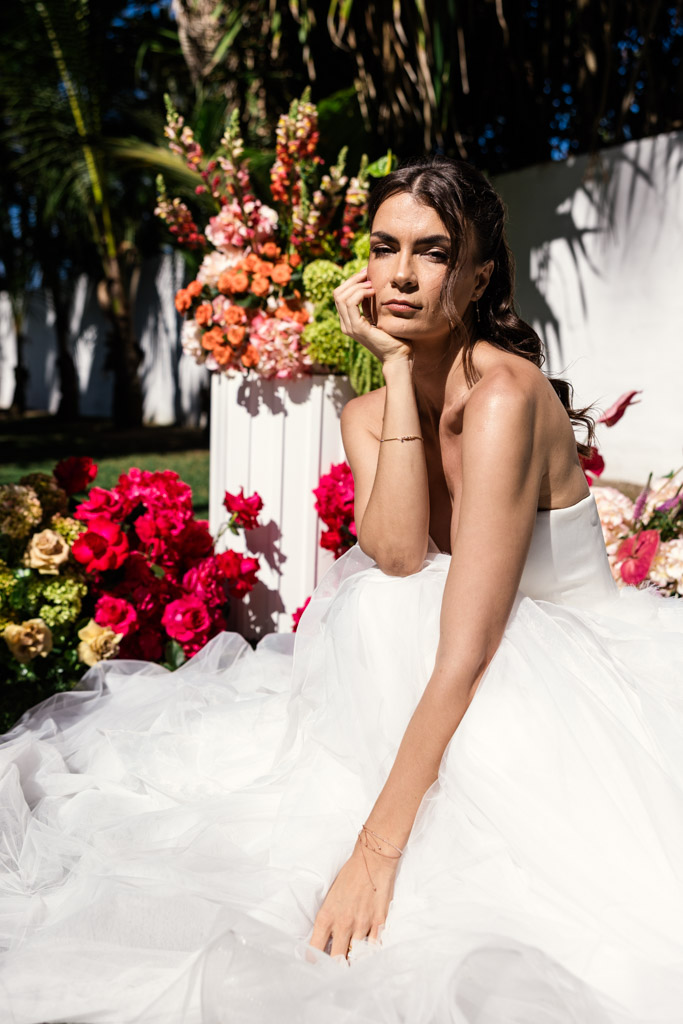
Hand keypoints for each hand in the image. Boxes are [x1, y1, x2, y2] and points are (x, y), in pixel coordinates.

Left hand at [309, 834, 398, 958]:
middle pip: (336, 959)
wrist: (373, 860)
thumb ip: (328, 920)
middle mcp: (343, 924)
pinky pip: (374, 947)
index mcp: (326, 917)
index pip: (315, 949)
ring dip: (353, 962)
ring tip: (351, 967)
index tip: (315, 968)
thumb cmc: (350, 875)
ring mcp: (362, 924)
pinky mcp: (379, 922)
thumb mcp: (330, 897)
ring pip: (356, 956)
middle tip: (335, 973)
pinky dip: (370, 953)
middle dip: (335, 969)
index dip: (314, 962)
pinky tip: (368, 956)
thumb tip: (326, 940)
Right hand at [333, 267, 412, 365]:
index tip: (367, 273)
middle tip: (367, 273)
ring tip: (372, 285)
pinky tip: (373, 291)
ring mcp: (349, 327)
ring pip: (341, 296)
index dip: (352, 281)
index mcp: (349, 321)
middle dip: (352, 280)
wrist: (399, 356)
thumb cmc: (395, 337)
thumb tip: (371, 284)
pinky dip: (360, 293)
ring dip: (357, 286)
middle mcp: (345, 324)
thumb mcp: (380, 316)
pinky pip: (350, 303)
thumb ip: (372, 304)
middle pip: (337, 293)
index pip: (341, 295)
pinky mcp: (357, 328)